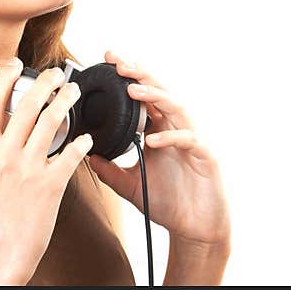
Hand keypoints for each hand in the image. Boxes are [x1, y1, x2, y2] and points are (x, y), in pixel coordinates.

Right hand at [0, 59, 92, 284]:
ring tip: (73, 93)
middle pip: (27, 104)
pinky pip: (71, 155)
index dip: (4, 78)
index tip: (15, 65)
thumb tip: (0, 138)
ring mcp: (28, 169)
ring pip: (52, 121)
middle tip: (57, 73)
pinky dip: (81, 143)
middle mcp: (5, 155)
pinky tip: (86, 138)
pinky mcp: (50, 185)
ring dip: (66, 101)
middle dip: (45, 82)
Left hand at [86, 49, 230, 248]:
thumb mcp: (129, 185)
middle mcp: (174, 130)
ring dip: (155, 96)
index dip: (129, 77)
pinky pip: (189, 140)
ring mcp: (191, 140)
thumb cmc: (167, 203)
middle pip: (159, 93)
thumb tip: (85, 155)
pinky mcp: (205, 157)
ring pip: (176, 108)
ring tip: (134, 90)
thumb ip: (109, 170)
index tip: (108, 60)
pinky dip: (170, 137)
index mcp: (157, 131)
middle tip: (119, 63)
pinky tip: (152, 140)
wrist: (194, 228)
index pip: (143, 97)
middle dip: (140, 75)